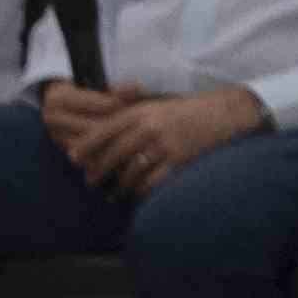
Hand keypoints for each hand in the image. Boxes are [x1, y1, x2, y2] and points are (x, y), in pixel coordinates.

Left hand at [59, 83, 267, 197]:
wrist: (224, 114)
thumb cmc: (188, 110)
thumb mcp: (157, 102)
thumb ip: (131, 108)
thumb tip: (104, 122)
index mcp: (140, 112)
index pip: (104, 130)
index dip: (86, 146)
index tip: (73, 157)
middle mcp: (149, 127)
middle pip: (113, 153)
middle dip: (98, 169)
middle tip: (89, 180)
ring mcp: (164, 145)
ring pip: (131, 170)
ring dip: (118, 185)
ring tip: (111, 193)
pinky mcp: (179, 161)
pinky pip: (152, 181)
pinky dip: (141, 190)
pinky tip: (136, 195)